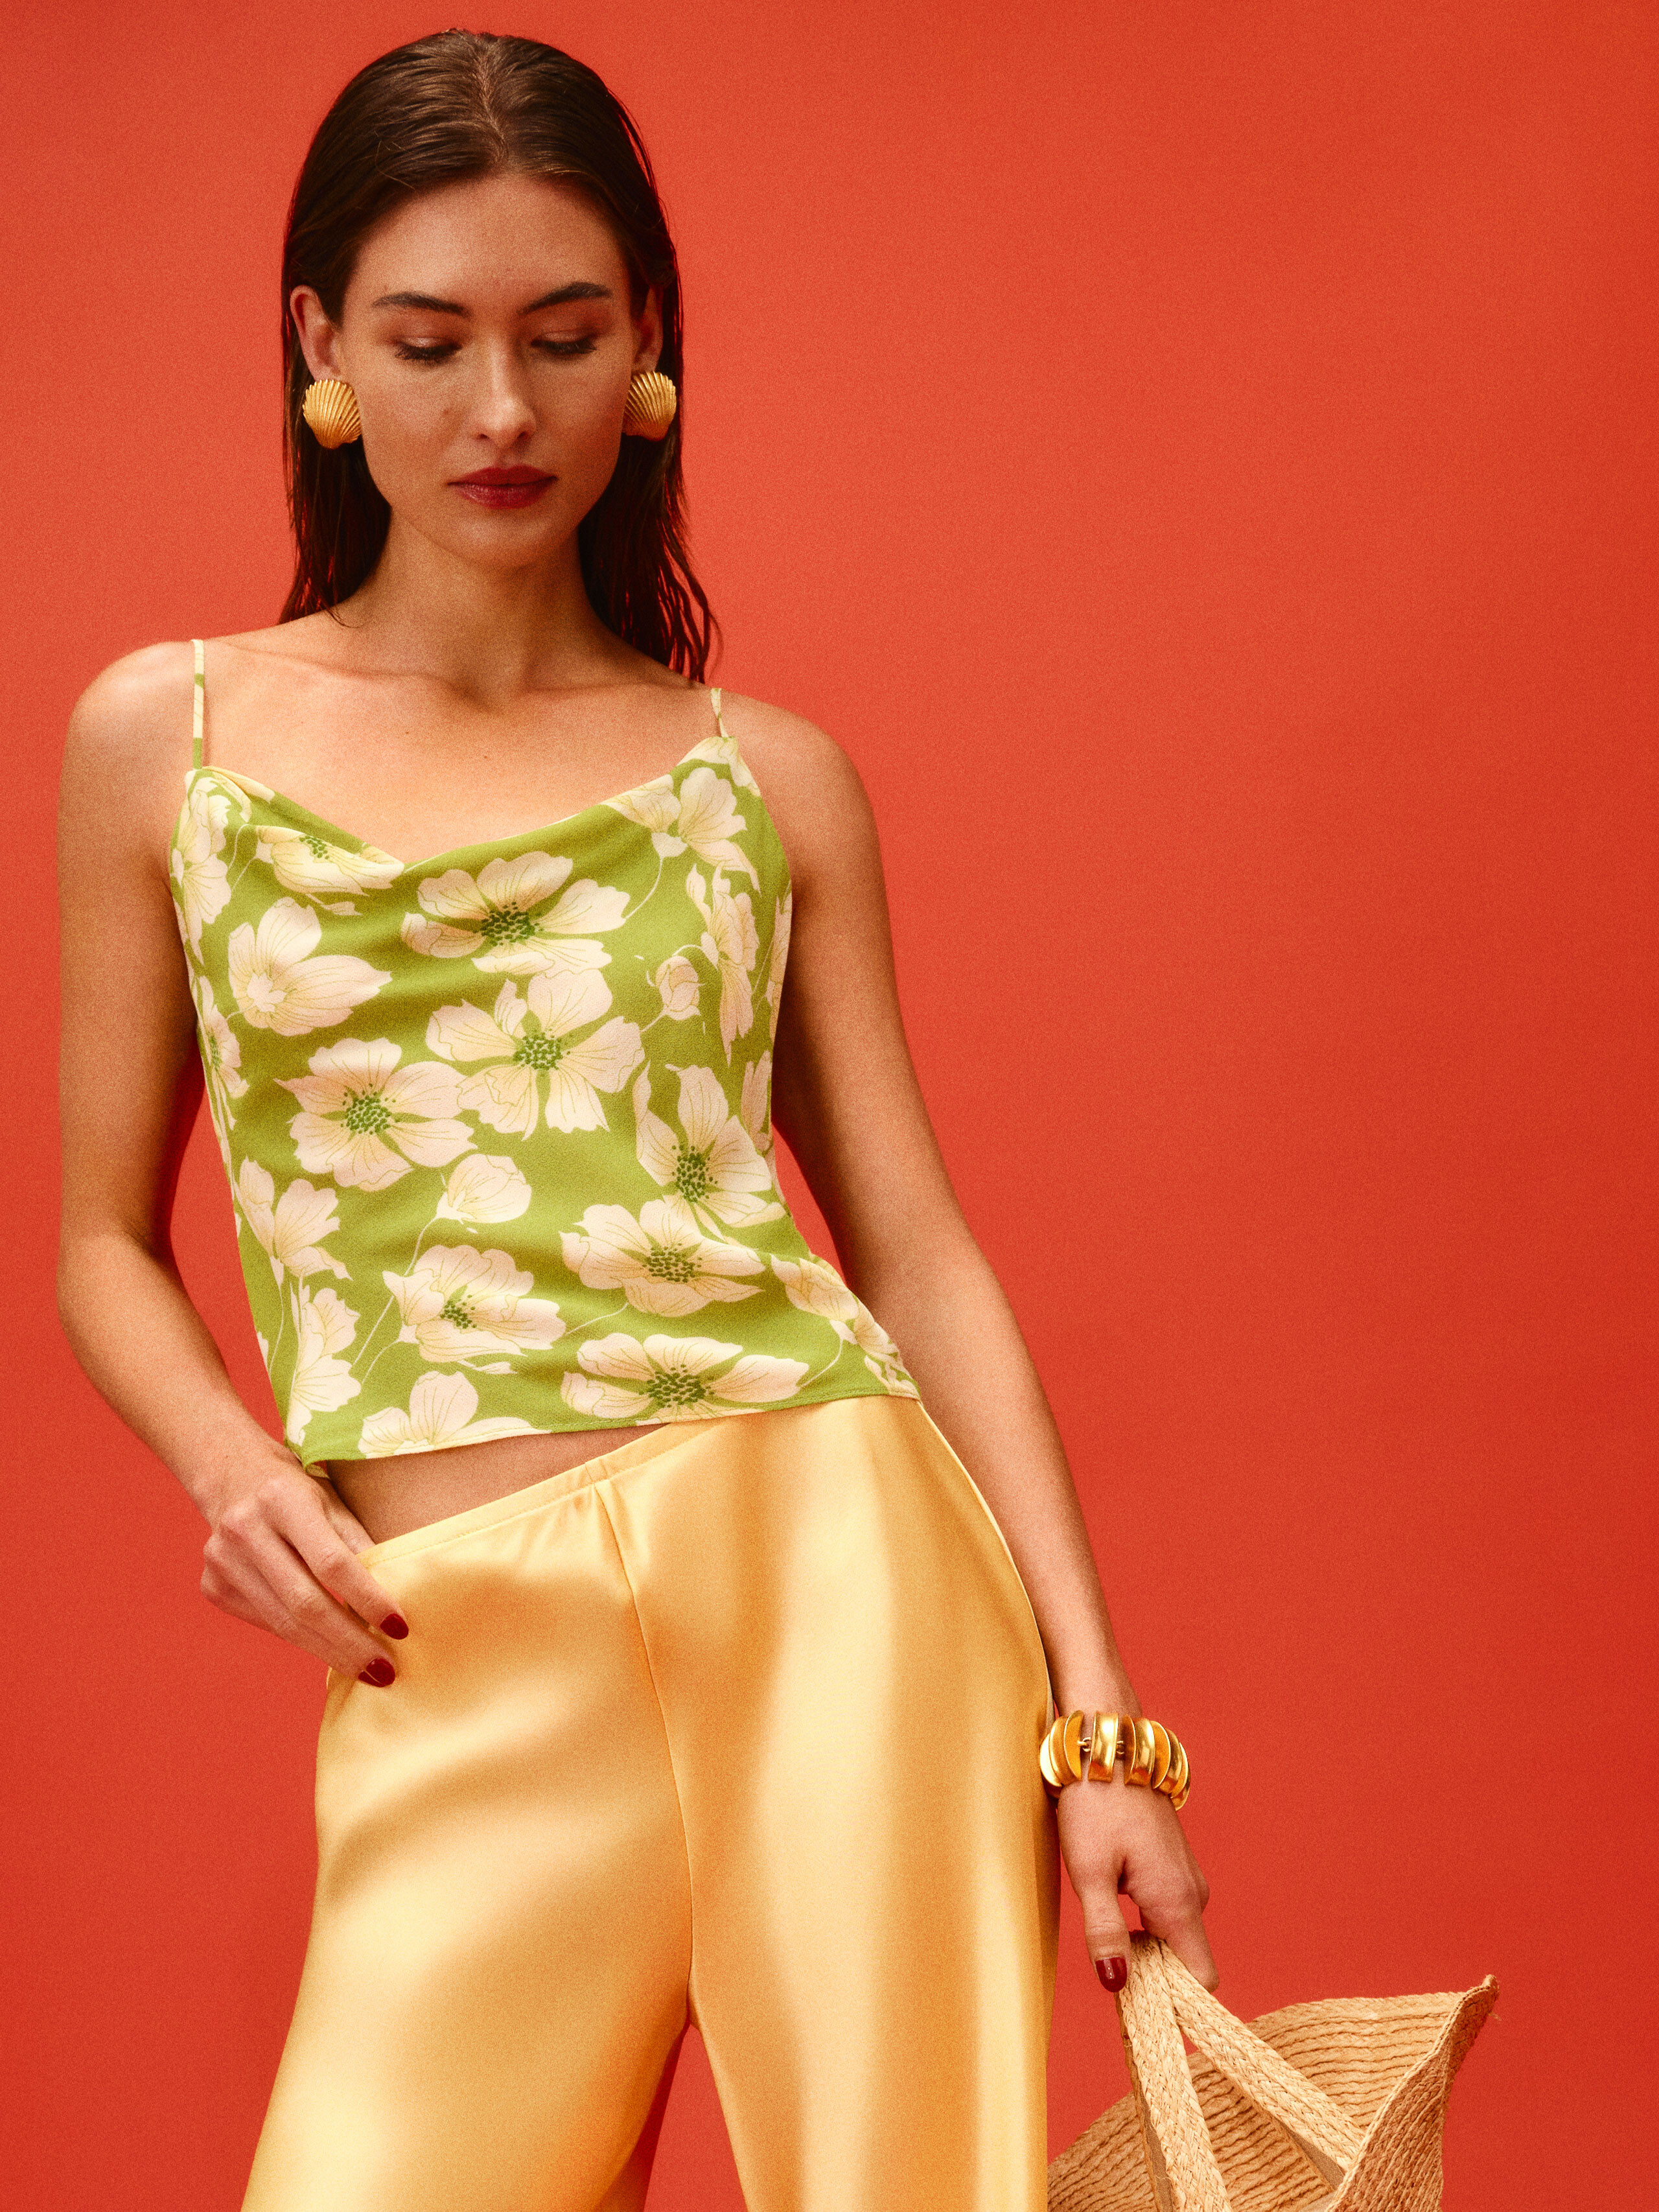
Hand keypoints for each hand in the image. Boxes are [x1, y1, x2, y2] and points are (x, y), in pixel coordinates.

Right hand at [199, 1453, 407, 1684]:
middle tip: (385, 1670)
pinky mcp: (214, 1586)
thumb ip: (358, 1544)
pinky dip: (302, 1638)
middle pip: (305, 1603)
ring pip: (284, 1623)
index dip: (368, 1599)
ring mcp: (222, 1561)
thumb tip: (393, 1599)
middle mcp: (246, 1530)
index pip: (332, 1562)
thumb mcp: (334, 1502)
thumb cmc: (299, 1491)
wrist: (232, 1476)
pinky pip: (268, 1623)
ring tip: (365, 1669)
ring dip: (329, 1652)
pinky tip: (329, 1647)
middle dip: (350, 1643)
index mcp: (283, 1499)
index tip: (400, 1628)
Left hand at [1056, 1775, 1216, 1991]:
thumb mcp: (1089, 1871)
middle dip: (1153, 1978)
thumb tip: (1118, 1985)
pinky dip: (1146, 1925)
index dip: (1175, 2002)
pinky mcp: (1172, 1866)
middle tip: (1108, 1970)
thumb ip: (1104, 1931)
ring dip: (1146, 1949)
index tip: (1139, 2006)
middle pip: (1186, 1963)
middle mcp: (1191, 1892)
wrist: (1107, 1748)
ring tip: (1105, 1936)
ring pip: (1174, 1938)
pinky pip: (1168, 1913)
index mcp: (1176, 1900)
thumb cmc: (1095, 1804)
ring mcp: (1185, 1877)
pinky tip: (1112, 1908)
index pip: (1201, 1979)